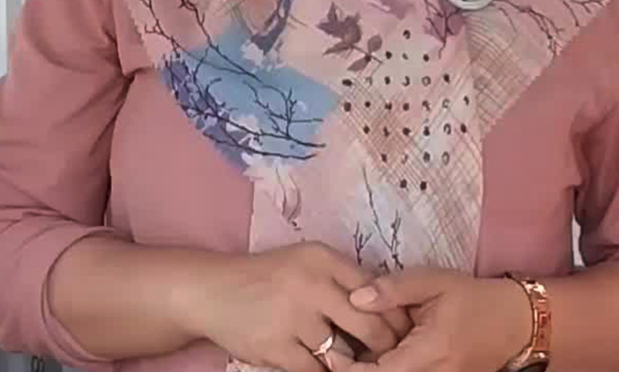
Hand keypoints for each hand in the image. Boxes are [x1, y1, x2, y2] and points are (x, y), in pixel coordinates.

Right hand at [188, 243, 412, 371]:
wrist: (214, 291)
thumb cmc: (268, 276)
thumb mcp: (306, 261)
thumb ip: (342, 277)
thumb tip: (387, 304)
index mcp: (323, 258)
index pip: (376, 288)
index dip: (394, 313)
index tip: (404, 329)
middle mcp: (312, 284)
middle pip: (369, 325)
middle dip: (385, 346)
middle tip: (390, 356)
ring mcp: (294, 318)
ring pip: (343, 355)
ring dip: (352, 364)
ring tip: (358, 363)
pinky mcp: (277, 348)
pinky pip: (315, 371)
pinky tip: (325, 366)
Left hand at [348, 269, 531, 371]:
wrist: (514, 323)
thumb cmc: (472, 297)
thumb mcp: (433, 282)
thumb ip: (393, 289)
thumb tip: (355, 297)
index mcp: (431, 352)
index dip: (350, 368)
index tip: (328, 352)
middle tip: (331, 355)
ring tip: (346, 356)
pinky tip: (372, 359)